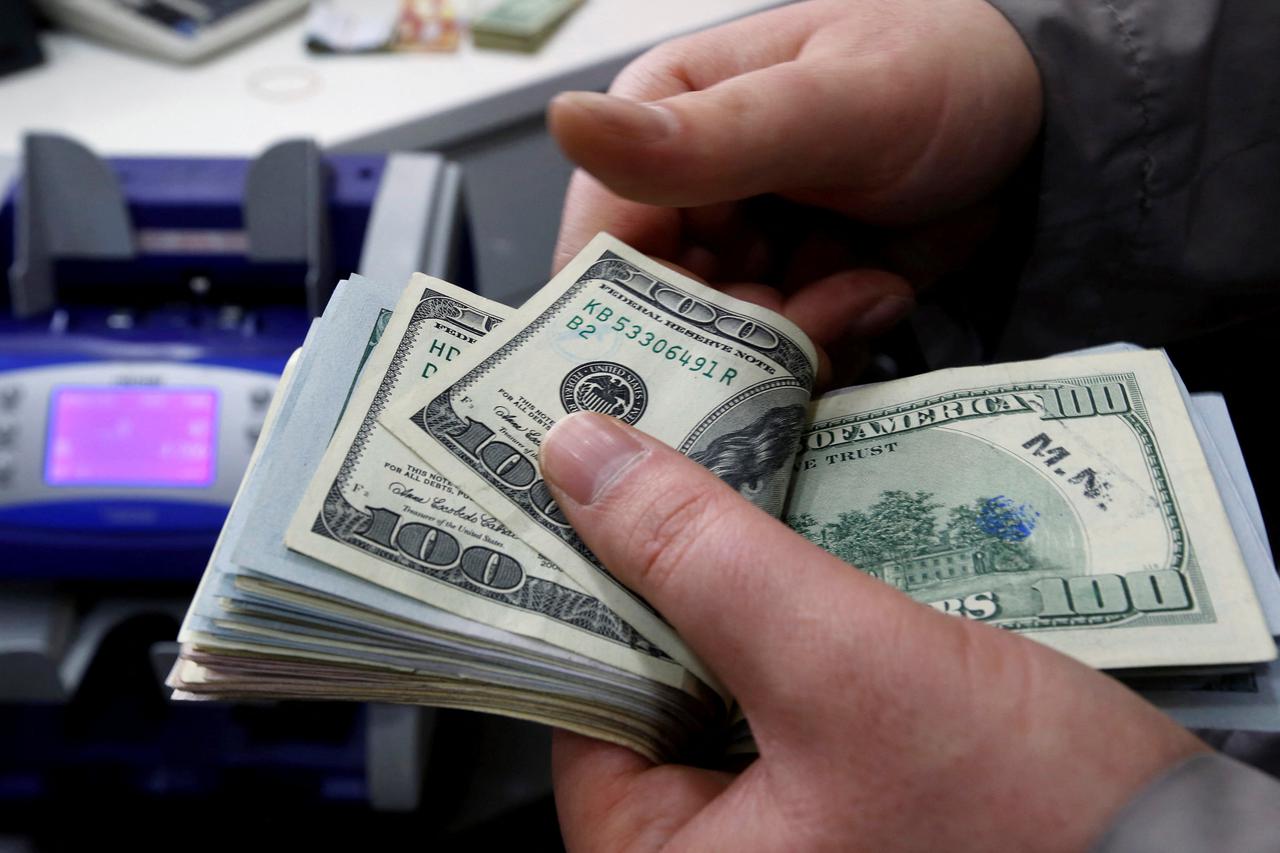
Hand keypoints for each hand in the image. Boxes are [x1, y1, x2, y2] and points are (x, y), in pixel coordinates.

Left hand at [539, 412, 1206, 851]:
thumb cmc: (1035, 822)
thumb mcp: (848, 669)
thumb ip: (703, 559)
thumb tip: (579, 459)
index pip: (579, 693)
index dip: (585, 569)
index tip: (592, 466)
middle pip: (649, 667)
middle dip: (676, 555)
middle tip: (677, 442)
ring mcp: (774, 825)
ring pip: (719, 660)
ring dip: (740, 564)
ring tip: (746, 462)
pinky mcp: (836, 786)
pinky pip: (782, 674)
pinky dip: (794, 598)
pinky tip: (809, 524)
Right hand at [549, 0, 1043, 384]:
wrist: (1044, 122)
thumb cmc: (944, 71)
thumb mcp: (831, 101)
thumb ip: (706, 134)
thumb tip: (568, 121)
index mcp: (661, 124)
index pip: (599, 247)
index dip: (627, 313)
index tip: (688, 360)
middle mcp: (684, 196)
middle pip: (655, 317)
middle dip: (729, 338)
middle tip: (812, 317)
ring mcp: (739, 254)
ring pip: (718, 353)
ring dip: (793, 344)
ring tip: (864, 288)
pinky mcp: (790, 299)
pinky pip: (775, 365)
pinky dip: (827, 349)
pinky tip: (877, 294)